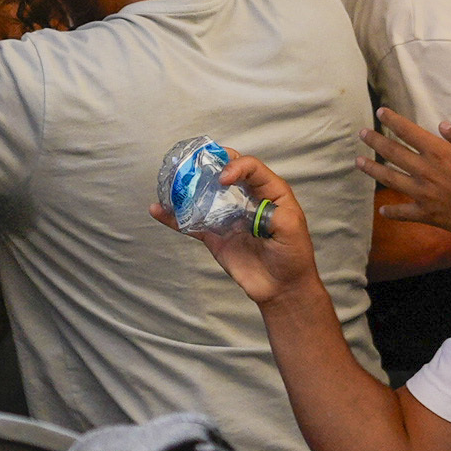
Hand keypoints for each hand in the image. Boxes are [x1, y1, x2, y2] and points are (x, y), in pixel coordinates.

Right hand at [184, 151, 316, 304]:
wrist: (281, 288)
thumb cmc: (293, 256)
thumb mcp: (291, 229)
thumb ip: (273, 212)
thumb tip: (248, 205)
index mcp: (268, 192)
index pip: (251, 168)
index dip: (236, 167)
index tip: (223, 179)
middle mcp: (246, 199)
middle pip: (224, 173)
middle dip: (208, 165)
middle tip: (191, 162)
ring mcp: (227, 217)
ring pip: (204, 195)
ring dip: (187, 187)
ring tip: (170, 181)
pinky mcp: (214, 236)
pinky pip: (191, 223)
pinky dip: (174, 217)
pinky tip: (158, 210)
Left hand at [371, 115, 450, 254]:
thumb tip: (442, 126)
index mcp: (439, 152)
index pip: (409, 131)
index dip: (393, 120)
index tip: (381, 112)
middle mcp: (425, 171)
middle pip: (392, 152)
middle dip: (375, 141)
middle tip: (362, 134)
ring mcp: (423, 194)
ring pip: (390, 179)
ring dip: (372, 169)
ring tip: (358, 162)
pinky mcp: (426, 214)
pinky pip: (403, 212)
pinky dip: (391, 212)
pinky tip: (382, 211)